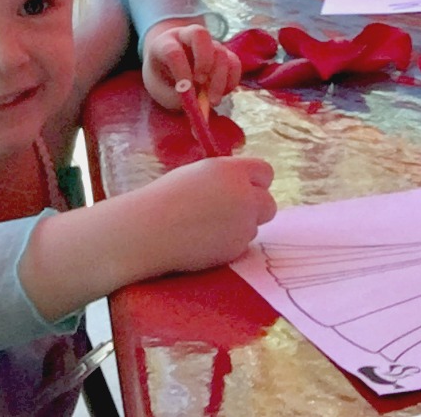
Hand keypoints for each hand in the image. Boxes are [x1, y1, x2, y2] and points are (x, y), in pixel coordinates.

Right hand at [137, 157, 276, 271]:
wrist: (150, 230)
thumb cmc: (166, 196)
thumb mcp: (199, 173)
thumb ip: (226, 177)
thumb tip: (241, 186)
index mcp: (232, 171)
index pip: (265, 172)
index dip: (255, 181)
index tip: (243, 186)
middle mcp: (245, 197)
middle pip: (269, 203)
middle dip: (255, 207)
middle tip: (231, 210)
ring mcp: (243, 226)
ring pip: (254, 226)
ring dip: (239, 226)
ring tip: (207, 225)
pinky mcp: (236, 249)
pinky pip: (241, 244)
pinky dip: (228, 243)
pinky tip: (204, 240)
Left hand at [142, 22, 240, 111]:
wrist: (170, 71)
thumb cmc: (163, 82)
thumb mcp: (162, 92)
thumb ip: (178, 99)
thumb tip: (200, 107)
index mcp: (164, 44)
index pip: (173, 51)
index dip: (180, 71)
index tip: (185, 91)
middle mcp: (187, 38)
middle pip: (200, 34)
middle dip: (203, 60)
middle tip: (200, 83)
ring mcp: (208, 43)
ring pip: (221, 51)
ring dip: (219, 79)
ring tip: (211, 101)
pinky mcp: (224, 54)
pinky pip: (234, 62)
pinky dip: (232, 80)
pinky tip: (223, 94)